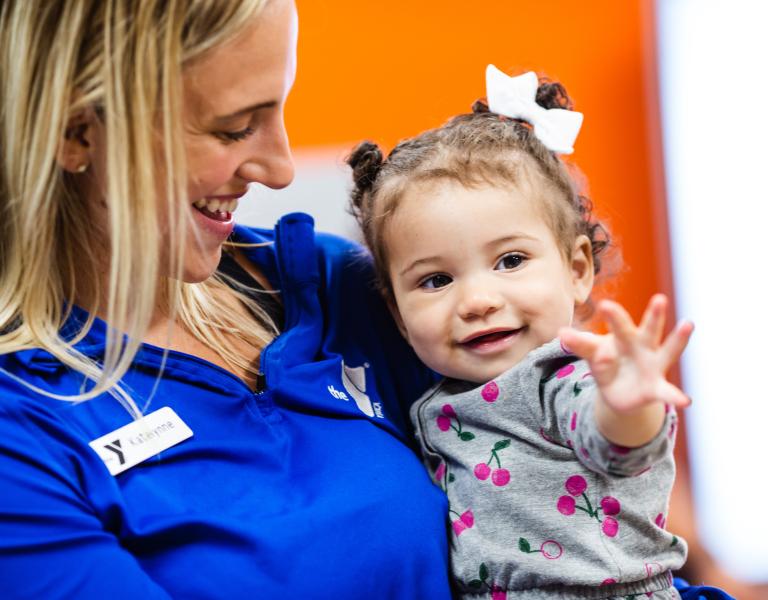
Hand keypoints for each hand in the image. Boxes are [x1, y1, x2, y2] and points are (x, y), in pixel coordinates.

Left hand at [558, 295, 693, 445]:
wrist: (617, 391)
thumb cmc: (606, 363)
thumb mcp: (592, 354)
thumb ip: (580, 344)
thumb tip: (560, 333)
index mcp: (625, 337)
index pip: (619, 324)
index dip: (613, 315)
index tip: (604, 305)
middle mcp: (644, 347)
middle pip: (649, 329)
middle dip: (655, 315)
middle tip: (660, 299)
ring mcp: (653, 366)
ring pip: (668, 351)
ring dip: (678, 339)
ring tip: (689, 324)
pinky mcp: (656, 388)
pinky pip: (668, 392)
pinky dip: (676, 397)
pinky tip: (686, 401)